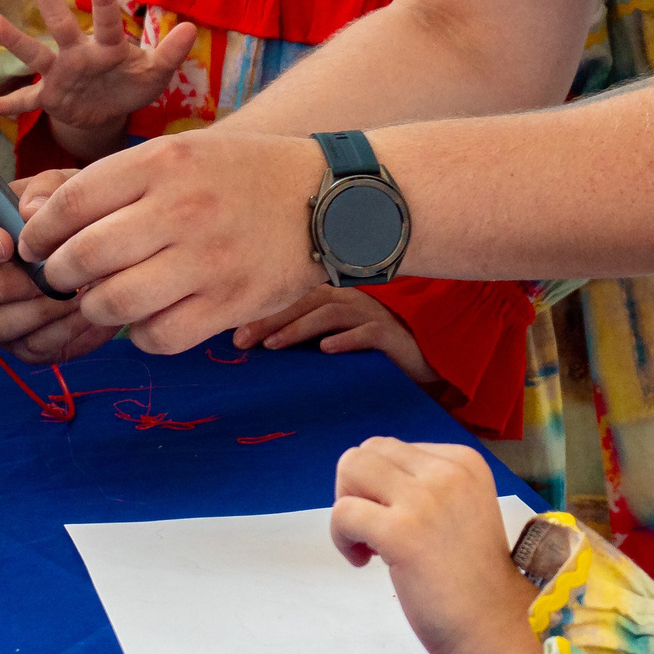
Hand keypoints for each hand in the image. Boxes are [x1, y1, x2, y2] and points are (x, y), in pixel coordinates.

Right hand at [0, 0, 195, 157]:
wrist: (108, 112)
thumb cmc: (131, 84)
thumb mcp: (155, 73)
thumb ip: (171, 53)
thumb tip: (191, 28)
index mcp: (107, 48)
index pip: (106, 23)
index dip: (103, 3)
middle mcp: (78, 54)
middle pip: (59, 22)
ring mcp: (60, 74)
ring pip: (34, 54)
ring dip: (14, 39)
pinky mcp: (50, 98)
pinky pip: (26, 102)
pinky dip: (8, 105)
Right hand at [0, 168, 117, 362]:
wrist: (108, 252)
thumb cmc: (77, 212)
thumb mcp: (67, 186)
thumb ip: (47, 189)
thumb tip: (29, 212)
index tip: (5, 244)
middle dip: (2, 285)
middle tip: (45, 277)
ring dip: (36, 312)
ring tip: (77, 294)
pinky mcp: (21, 344)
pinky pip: (29, 349)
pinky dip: (61, 335)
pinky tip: (89, 315)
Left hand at [23, 129, 323, 352]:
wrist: (327, 198)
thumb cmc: (240, 174)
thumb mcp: (180, 152)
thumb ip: (114, 182)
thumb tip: (36, 216)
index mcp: (162, 162)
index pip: (72, 203)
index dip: (39, 231)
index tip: (32, 245)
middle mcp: (181, 208)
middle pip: (83, 257)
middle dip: (57, 274)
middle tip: (61, 277)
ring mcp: (206, 259)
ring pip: (114, 303)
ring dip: (95, 308)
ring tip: (101, 299)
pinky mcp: (230, 303)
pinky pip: (158, 337)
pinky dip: (141, 334)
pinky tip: (147, 317)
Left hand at [235, 284, 436, 387]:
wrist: (420, 356)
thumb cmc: (369, 350)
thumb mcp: (334, 340)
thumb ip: (305, 337)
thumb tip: (262, 349)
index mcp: (331, 298)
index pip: (291, 298)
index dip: (263, 312)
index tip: (234, 333)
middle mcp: (348, 300)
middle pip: (304, 301)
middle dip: (271, 319)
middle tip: (242, 340)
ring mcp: (370, 313)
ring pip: (331, 313)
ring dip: (299, 327)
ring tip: (274, 345)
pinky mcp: (389, 334)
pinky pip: (366, 332)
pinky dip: (345, 340)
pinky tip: (325, 350)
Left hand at [329, 437, 544, 653]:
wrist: (499, 628)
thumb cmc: (475, 578)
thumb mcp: (458, 508)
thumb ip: (423, 486)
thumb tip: (364, 479)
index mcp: (463, 461)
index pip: (392, 449)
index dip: (382, 487)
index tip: (398, 522)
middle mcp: (447, 471)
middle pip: (367, 453)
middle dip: (357, 490)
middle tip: (374, 531)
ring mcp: (425, 500)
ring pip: (351, 468)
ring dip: (348, 507)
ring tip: (369, 544)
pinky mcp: (403, 533)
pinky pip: (343, 513)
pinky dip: (342, 537)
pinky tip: (365, 562)